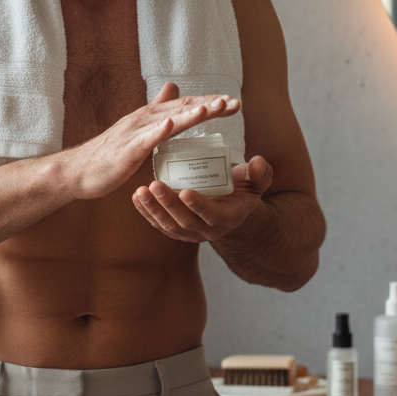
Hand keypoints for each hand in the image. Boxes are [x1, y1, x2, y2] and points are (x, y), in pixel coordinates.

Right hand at [68, 82, 241, 199]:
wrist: (78, 171)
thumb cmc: (109, 153)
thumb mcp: (138, 128)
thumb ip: (156, 108)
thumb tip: (173, 86)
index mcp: (150, 116)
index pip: (186, 105)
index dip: (210, 103)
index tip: (233, 103)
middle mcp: (144, 119)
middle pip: (182, 108)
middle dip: (210, 105)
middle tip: (234, 103)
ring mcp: (135, 133)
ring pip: (169, 120)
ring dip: (192, 113)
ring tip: (213, 108)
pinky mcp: (126, 150)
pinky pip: (145, 139)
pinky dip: (159, 130)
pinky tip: (172, 124)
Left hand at [131, 154, 272, 243]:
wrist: (231, 208)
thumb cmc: (243, 190)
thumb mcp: (256, 181)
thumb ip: (260, 173)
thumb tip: (259, 162)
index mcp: (227, 218)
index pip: (211, 215)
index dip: (198, 205)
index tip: (185, 191)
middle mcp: (207, 230)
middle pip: (184, 221)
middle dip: (168, 204)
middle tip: (154, 184)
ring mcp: (190, 233)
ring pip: (169, 225)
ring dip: (153, 209)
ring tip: (141, 191)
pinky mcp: (176, 230)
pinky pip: (159, 224)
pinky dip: (146, 213)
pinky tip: (137, 198)